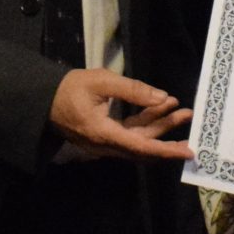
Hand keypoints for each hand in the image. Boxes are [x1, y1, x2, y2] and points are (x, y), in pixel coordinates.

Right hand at [50, 69, 191, 160]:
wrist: (43, 99)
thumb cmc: (71, 88)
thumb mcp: (102, 82)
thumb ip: (134, 90)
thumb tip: (162, 98)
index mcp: (105, 134)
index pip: (142, 147)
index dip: (167, 150)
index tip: (188, 151)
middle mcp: (106, 145)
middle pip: (144, 145)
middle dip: (169, 132)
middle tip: (189, 117)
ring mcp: (105, 143)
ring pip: (139, 139)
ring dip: (160, 125)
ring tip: (180, 109)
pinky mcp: (105, 136)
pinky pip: (130, 134)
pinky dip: (146, 122)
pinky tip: (160, 107)